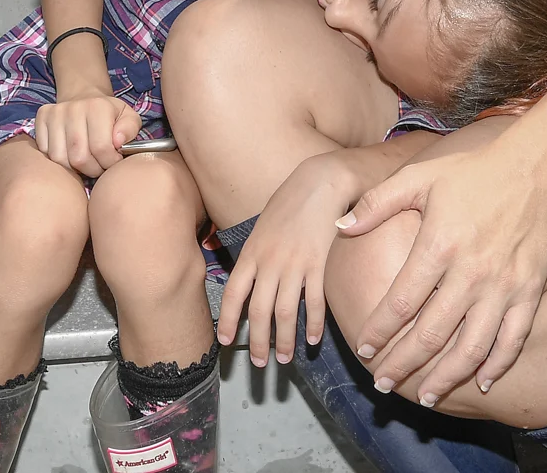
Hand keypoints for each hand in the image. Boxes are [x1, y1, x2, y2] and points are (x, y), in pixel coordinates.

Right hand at [33, 94, 141, 177]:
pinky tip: (70, 154)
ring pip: (60, 159)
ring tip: (86, 161)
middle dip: (93, 169)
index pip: (101, 148)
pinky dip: (59, 161)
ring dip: (75, 168)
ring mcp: (54, 114)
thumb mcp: (128, 117)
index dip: (109, 163)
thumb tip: (118, 141)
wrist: (83, 98)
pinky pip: (46, 153)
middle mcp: (73, 108)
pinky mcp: (40, 119)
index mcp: (97, 107)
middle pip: (79, 158)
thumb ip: (130, 129)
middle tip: (99, 165)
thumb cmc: (109, 114)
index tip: (113, 161)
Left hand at [217, 153, 358, 365]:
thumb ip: (256, 254)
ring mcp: (295, 265)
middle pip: (259, 311)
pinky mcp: (320, 265)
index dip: (228, 321)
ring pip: (285, 313)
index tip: (226, 341)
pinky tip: (314, 339)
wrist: (320, 183)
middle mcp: (270, 262)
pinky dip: (314, 324)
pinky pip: (314, 302)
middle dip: (258, 341)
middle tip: (261, 363)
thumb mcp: (262, 227)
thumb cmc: (291, 202)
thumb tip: (251, 278)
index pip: (234, 294)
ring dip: (284, 340)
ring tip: (284, 358)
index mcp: (252, 253)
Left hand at [336, 142, 546, 404]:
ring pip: (472, 347)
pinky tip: (483, 383)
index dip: (380, 330)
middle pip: (432, 334)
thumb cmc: (471, 172)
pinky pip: (513, 339)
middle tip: (384, 384)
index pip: (402, 302)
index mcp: (439, 245)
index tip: (364, 349)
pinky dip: (498, 365)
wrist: (535, 167)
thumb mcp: (418, 177)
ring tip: (426, 396)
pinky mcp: (530, 291)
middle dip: (404, 364)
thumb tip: (339, 228)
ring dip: (447, 377)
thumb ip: (376, 204)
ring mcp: (504, 286)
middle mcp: (471, 273)